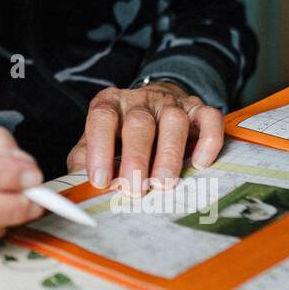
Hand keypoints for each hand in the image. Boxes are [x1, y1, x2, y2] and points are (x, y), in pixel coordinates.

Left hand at [65, 82, 222, 193]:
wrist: (155, 100)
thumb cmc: (121, 130)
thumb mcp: (96, 138)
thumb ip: (85, 158)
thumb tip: (79, 184)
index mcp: (110, 103)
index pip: (102, 119)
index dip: (100, 149)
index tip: (100, 180)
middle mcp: (141, 100)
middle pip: (139, 123)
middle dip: (136, 158)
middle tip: (134, 189)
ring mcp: (171, 103)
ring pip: (174, 121)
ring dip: (169, 154)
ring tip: (164, 183)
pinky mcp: (198, 110)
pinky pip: (209, 119)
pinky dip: (207, 141)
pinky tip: (200, 163)